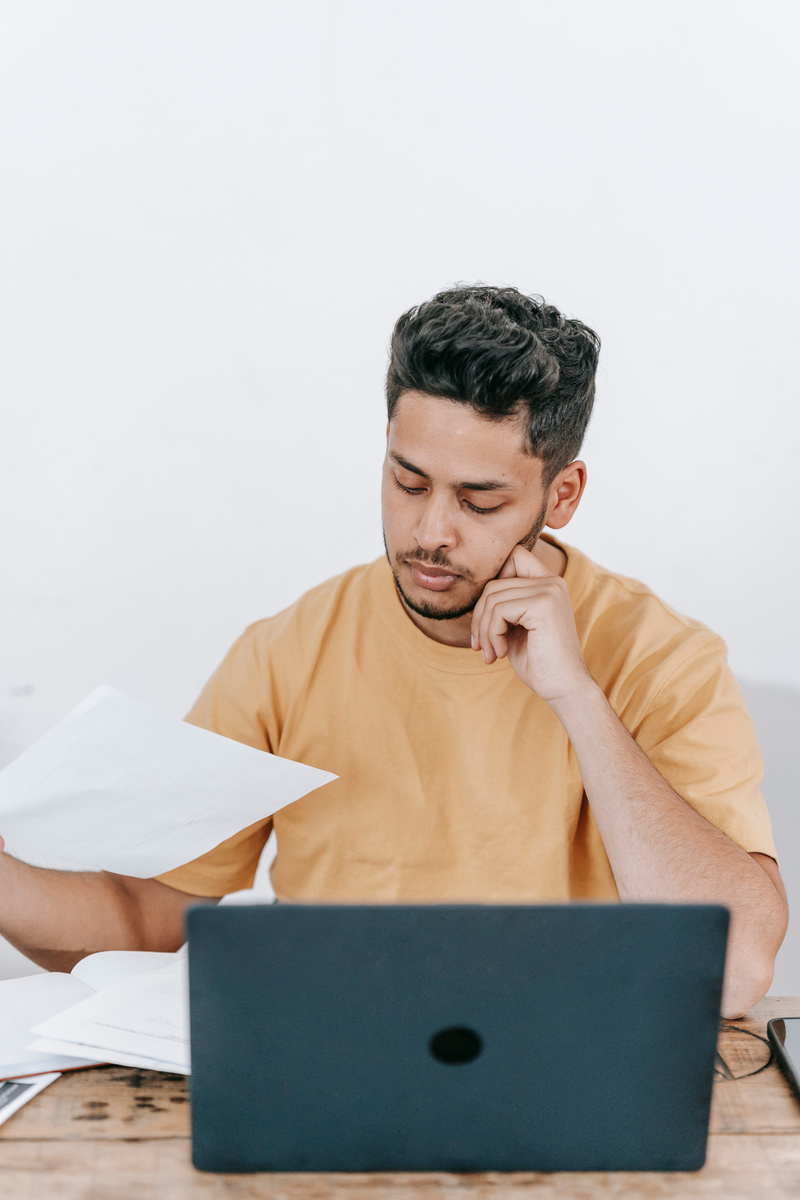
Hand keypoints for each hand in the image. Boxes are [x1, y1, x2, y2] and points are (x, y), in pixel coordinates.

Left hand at [471, 544, 593, 704]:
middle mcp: (552, 581)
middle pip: (494, 583)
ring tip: (490, 653)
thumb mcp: (515, 629)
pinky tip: (501, 653)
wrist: (564, 688)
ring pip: (492, 597)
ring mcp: (549, 591)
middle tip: (481, 645)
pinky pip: (499, 610)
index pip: (513, 557)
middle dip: (480, 617)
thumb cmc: (539, 662)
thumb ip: (502, 607)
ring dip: (483, 630)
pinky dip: (491, 635)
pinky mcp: (543, 605)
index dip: (493, 583)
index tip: (490, 618)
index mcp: (548, 583)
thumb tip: (472, 599)